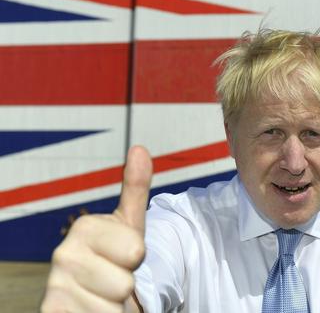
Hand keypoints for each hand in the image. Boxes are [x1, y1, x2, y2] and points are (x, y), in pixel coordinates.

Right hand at [41, 146, 151, 311]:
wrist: (92, 296)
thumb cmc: (115, 258)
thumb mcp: (130, 224)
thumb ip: (135, 188)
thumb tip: (140, 148)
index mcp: (84, 228)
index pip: (136, 251)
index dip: (138, 258)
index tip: (125, 255)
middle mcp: (62, 257)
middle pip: (125, 283)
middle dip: (126, 285)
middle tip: (114, 278)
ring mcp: (54, 288)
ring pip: (112, 308)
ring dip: (114, 307)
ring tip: (103, 295)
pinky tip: (91, 310)